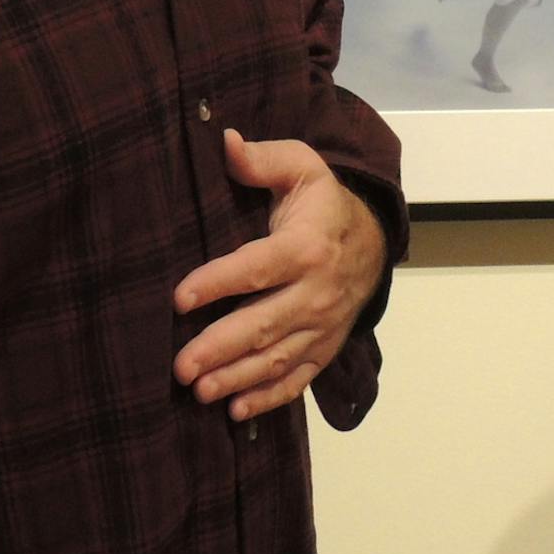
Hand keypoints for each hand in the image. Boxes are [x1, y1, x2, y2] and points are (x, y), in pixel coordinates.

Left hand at [172, 130, 386, 419]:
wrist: (374, 238)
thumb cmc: (323, 203)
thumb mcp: (302, 167)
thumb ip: (263, 159)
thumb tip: (226, 142)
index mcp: (307, 246)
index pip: (257, 267)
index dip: (218, 282)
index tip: (179, 298)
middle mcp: (317, 291)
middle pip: (265, 323)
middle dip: (221, 347)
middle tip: (181, 366)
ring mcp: (323, 325)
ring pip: (278, 357)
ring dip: (238, 377)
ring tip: (200, 391)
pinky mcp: (324, 348)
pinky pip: (298, 378)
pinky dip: (270, 398)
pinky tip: (236, 411)